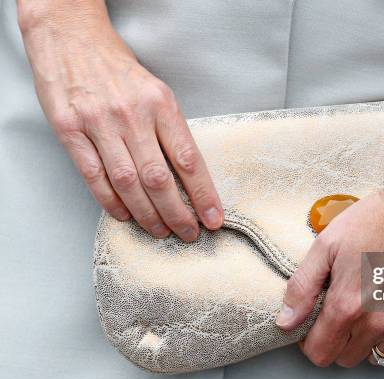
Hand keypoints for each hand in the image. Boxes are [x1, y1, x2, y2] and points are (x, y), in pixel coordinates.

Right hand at [18, 1, 222, 240]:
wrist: (73, 39)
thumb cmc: (120, 72)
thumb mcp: (157, 92)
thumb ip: (170, 131)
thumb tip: (189, 177)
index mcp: (161, 104)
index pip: (188, 159)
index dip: (203, 194)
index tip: (213, 218)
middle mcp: (131, 115)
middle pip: (159, 178)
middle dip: (177, 213)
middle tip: (188, 233)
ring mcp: (98, 123)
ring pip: (128, 182)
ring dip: (147, 214)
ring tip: (160, 231)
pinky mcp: (70, 130)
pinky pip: (94, 176)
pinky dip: (110, 202)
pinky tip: (125, 215)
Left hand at [276, 189, 383, 366]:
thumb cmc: (372, 221)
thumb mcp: (325, 246)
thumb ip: (302, 288)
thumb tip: (286, 322)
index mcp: (346, 305)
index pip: (320, 354)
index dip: (311, 342)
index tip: (315, 325)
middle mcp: (377, 322)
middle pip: (347, 358)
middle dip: (338, 341)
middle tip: (341, 313)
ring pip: (378, 356)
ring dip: (369, 340)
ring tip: (368, 310)